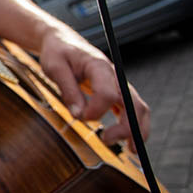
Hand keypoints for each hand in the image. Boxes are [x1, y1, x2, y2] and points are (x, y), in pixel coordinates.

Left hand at [38, 28, 149, 151]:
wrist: (62, 41)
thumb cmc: (58, 52)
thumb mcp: (55, 67)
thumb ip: (68, 89)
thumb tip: (78, 114)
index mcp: (99, 65)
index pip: (108, 93)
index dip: (96, 110)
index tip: (81, 117)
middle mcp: (114, 75)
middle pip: (133, 103)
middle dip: (127, 126)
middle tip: (108, 140)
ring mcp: (117, 84)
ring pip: (138, 108)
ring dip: (137, 130)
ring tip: (131, 151)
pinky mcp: (114, 92)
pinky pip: (131, 110)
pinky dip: (133, 126)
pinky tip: (129, 142)